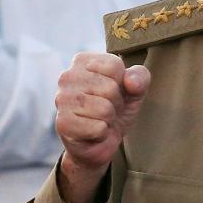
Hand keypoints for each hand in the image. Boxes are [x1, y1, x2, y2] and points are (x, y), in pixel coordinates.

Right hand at [54, 53, 149, 194]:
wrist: (101, 141)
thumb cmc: (115, 109)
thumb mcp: (135, 90)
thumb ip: (140, 77)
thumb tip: (130, 81)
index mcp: (83, 61)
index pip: (114, 65)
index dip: (122, 84)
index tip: (113, 92)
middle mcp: (67, 76)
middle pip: (110, 88)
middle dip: (116, 103)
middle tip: (106, 109)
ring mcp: (62, 100)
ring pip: (104, 109)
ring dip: (109, 119)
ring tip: (99, 119)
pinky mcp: (62, 123)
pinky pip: (98, 128)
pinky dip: (101, 133)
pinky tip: (92, 132)